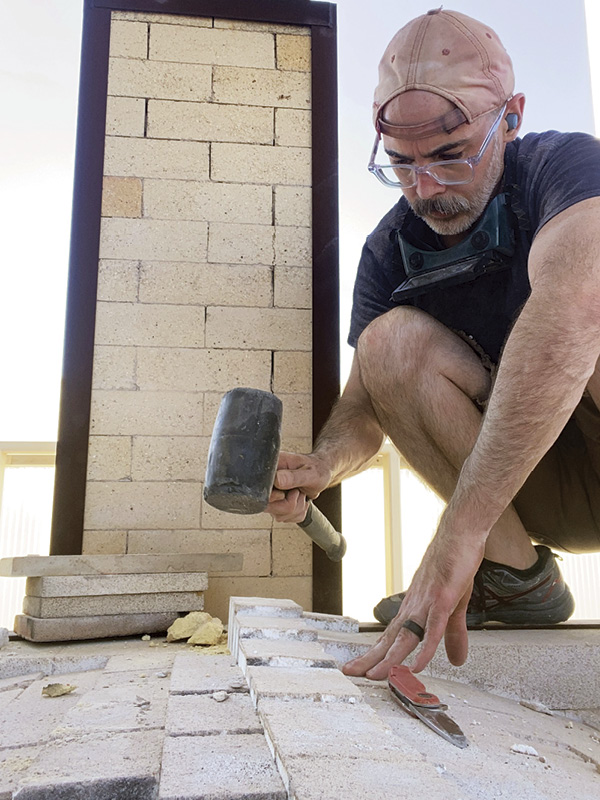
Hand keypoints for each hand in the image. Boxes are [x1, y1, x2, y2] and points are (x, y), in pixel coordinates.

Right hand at [266, 451, 330, 522]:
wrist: (322, 473)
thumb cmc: (317, 469)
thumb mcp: (310, 473)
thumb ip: (294, 477)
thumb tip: (276, 480)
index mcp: (272, 468)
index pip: (260, 489)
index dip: (274, 496)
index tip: (285, 493)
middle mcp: (269, 483)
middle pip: (267, 506)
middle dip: (289, 504)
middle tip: (299, 492)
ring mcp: (272, 495)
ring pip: (278, 515)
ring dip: (296, 509)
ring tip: (301, 494)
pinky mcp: (277, 505)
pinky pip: (285, 518)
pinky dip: (297, 513)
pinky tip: (301, 500)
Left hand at [342, 514, 485, 678]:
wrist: (459, 536)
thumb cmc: (453, 565)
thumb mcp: (454, 606)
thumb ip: (453, 635)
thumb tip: (456, 660)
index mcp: (414, 609)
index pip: (390, 636)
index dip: (376, 653)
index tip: (361, 667)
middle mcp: (415, 607)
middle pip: (390, 638)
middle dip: (372, 658)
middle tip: (352, 673)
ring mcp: (427, 603)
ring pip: (406, 636)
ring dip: (391, 657)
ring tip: (377, 676)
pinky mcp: (442, 599)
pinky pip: (432, 628)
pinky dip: (425, 648)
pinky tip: (418, 664)